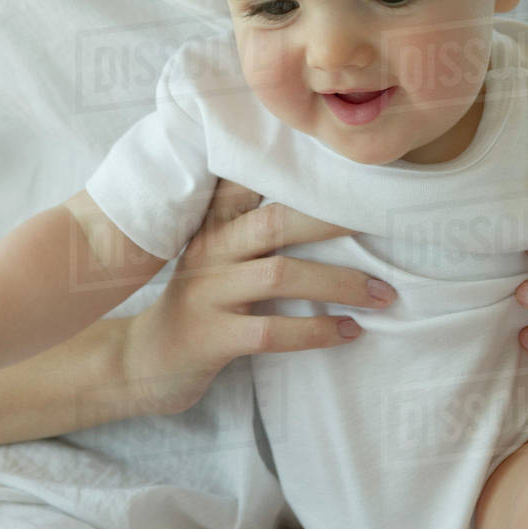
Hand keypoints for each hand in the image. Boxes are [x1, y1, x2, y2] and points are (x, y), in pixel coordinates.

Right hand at [118, 179, 396, 414]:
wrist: (145, 361)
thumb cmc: (199, 301)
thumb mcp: (217, 253)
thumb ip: (255, 225)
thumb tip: (324, 200)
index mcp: (215, 223)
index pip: (252, 180)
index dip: (297, 169)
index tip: (347, 167)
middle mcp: (211, 249)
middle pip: (276, 220)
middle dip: (333, 220)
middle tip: (381, 224)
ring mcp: (208, 292)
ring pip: (281, 275)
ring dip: (339, 283)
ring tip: (381, 294)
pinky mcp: (211, 337)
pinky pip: (271, 331)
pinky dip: (316, 331)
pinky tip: (349, 332)